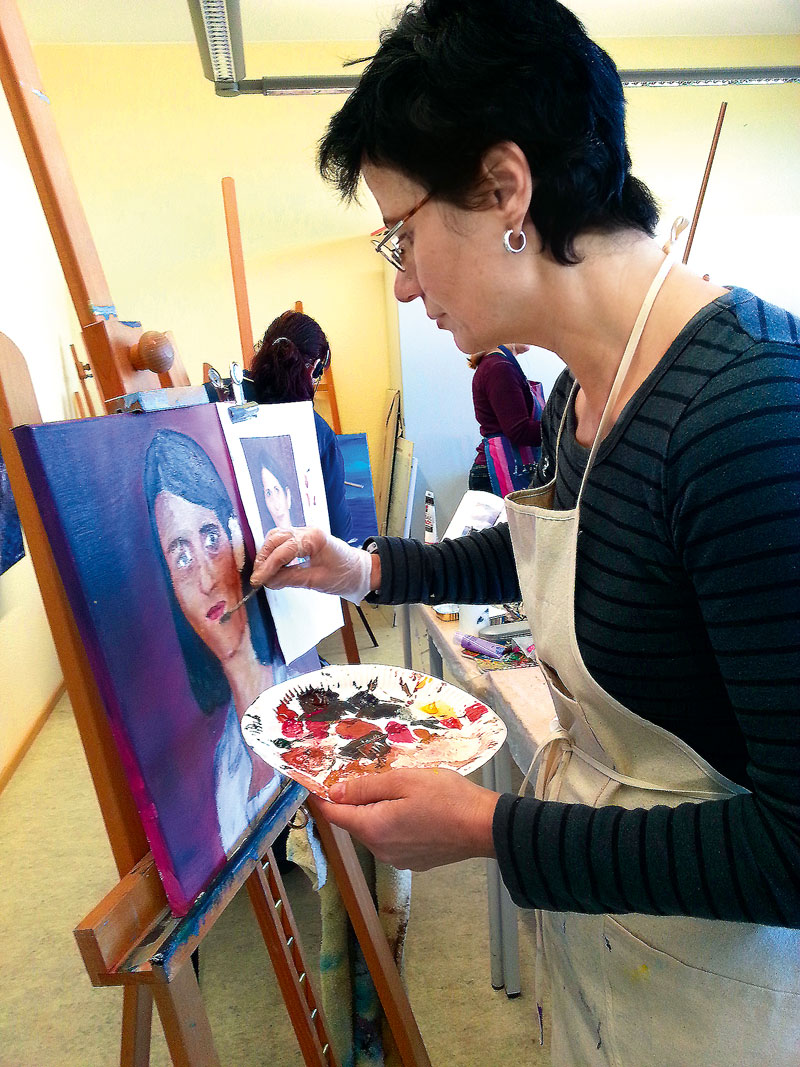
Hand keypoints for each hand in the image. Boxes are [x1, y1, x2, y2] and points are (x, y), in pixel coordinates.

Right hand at [251, 526, 377, 603]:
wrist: (360, 571)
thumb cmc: (344, 575)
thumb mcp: (316, 581)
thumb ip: (290, 579)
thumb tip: (267, 581)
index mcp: (314, 538)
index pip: (283, 550)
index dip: (267, 567)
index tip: (257, 581)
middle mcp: (308, 530)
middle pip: (275, 538)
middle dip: (264, 558)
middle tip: (257, 577)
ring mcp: (306, 532)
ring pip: (277, 537)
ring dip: (267, 554)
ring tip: (263, 573)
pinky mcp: (304, 538)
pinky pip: (283, 541)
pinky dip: (275, 552)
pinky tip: (273, 567)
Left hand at [308, 768, 498, 870]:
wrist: (484, 827)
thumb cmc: (446, 798)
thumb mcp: (404, 780)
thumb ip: (366, 786)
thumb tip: (336, 792)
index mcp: (373, 828)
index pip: (334, 815)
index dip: (322, 797)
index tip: (315, 782)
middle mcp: (381, 850)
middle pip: (355, 823)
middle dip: (355, 800)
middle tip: (367, 775)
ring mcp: (398, 859)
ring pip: (375, 831)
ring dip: (377, 811)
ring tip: (398, 789)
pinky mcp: (415, 862)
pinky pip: (393, 839)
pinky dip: (394, 823)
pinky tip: (414, 809)